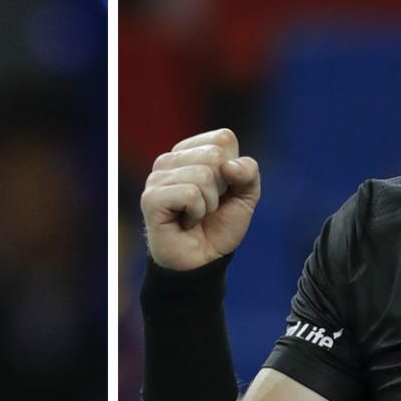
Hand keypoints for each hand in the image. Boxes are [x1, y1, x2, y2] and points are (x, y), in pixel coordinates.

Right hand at [141, 128, 260, 270]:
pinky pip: (190, 194)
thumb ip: (248, 172)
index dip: (233, 169)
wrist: (203, 262)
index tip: (221, 191)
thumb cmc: (219, 227)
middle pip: (214, 155)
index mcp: (189, 152)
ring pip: (204, 175)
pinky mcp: (151, 198)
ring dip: (209, 204)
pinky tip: (185, 222)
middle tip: (207, 206)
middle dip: (221, 188)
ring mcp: (156, 178)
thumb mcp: (245, 196)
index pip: (223, 138)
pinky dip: (197, 213)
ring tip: (195, 216)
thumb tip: (229, 165)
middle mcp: (168, 160)